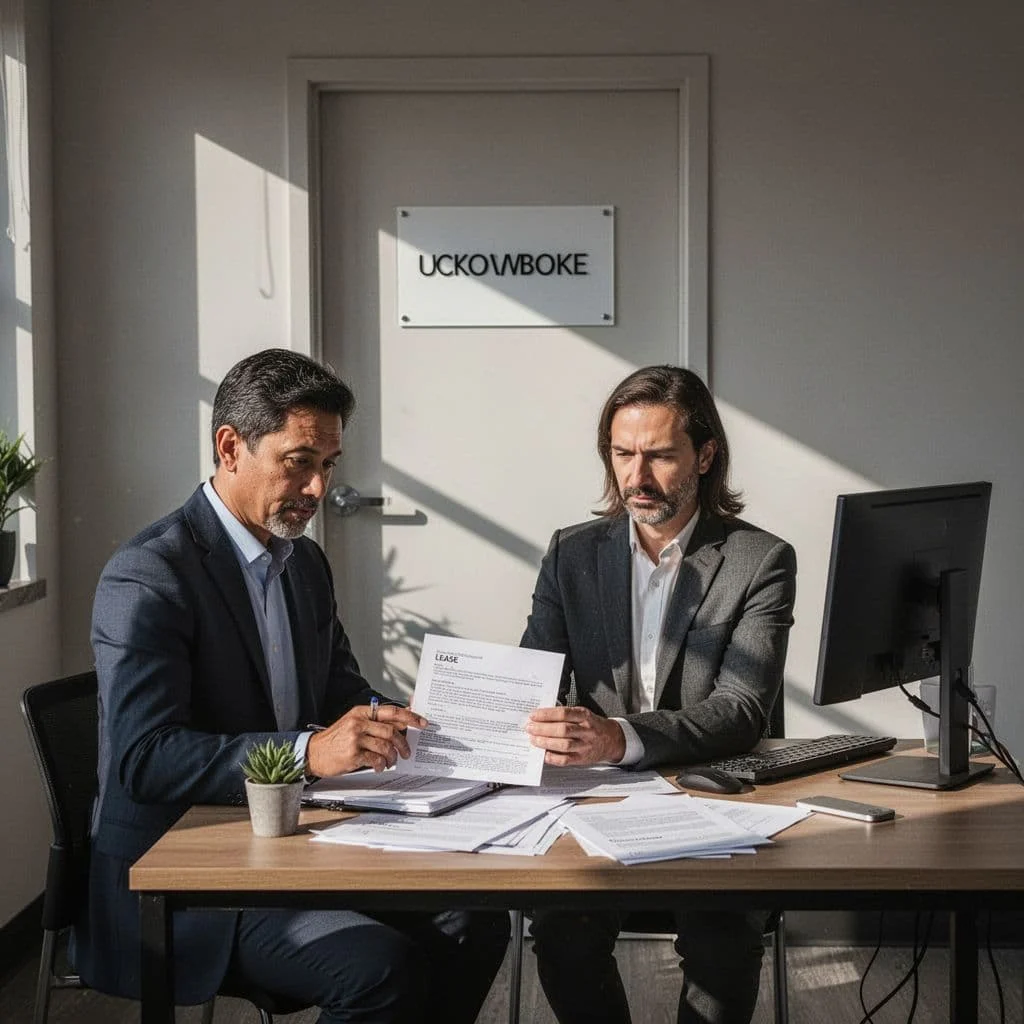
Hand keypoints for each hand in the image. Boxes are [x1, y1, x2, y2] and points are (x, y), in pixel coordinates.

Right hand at [306, 703, 426, 776]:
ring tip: (390, 761)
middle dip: (403, 743)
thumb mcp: (353, 723)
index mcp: (361, 712)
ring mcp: (355, 738)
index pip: (391, 711)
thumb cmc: (335, 739)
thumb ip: (374, 722)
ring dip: (392, 757)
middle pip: (391, 731)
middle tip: (406, 752)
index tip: (422, 723)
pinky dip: (381, 765)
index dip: (410, 716)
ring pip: (385, 746)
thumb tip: (400, 722)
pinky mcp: (353, 754)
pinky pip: (375, 759)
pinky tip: (379, 766)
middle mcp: (358, 723)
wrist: (313, 752)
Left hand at [525, 706, 625, 766]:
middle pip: (563, 729)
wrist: (612, 739)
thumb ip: (566, 715)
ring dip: (546, 742)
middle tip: (530, 728)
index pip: (564, 713)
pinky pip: (566, 760)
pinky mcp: (582, 759)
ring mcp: (585, 746)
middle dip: (543, 729)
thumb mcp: (583, 714)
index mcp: (585, 716)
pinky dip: (552, 757)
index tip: (534, 715)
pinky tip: (543, 753)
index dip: (547, 714)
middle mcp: (586, 730)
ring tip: (534, 739)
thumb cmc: (593, 725)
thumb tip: (542, 717)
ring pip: (564, 745)